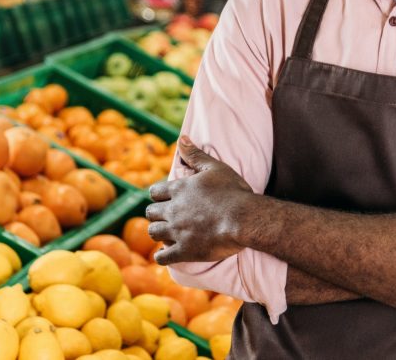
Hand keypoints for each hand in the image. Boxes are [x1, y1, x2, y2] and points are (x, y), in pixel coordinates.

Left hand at [146, 137, 254, 264]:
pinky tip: (166, 254)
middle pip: (151, 213)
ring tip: (165, 234)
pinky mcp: (184, 251)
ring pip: (153, 233)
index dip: (158, 196)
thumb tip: (182, 138)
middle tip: (164, 217)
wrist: (244, 219)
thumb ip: (195, 154)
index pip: (155, 192)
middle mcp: (173, 210)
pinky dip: (162, 256)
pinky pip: (163, 257)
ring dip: (158, 233)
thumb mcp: (215, 167)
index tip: (164, 199)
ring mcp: (177, 232)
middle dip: (156, 215)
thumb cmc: (233, 191)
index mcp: (179, 189)